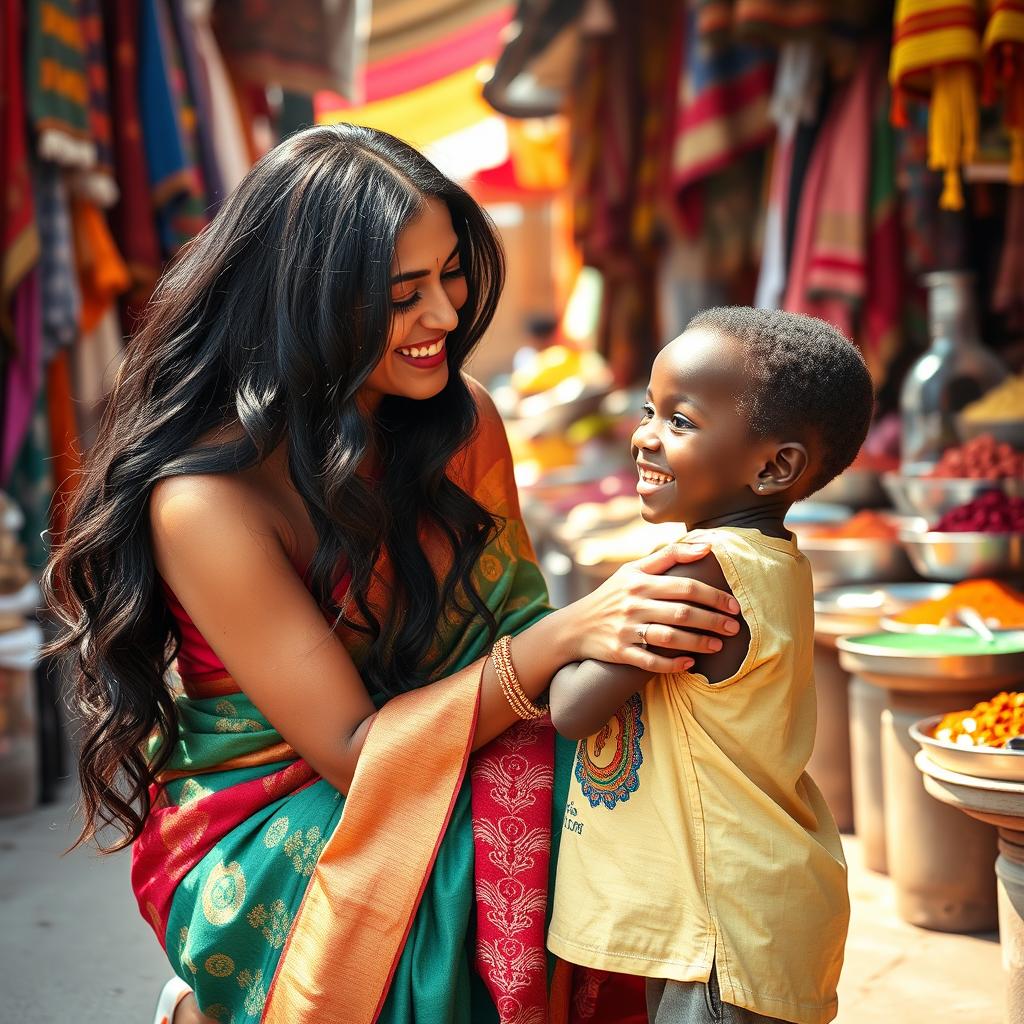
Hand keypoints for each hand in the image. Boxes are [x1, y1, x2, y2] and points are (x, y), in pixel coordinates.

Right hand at [566, 543, 740, 673]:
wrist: (575, 626)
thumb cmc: (614, 595)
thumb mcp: (634, 570)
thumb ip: (669, 555)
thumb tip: (707, 545)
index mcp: (640, 580)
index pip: (685, 586)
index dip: (714, 595)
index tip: (734, 605)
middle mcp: (633, 603)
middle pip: (682, 612)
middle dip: (713, 620)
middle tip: (734, 627)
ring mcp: (625, 629)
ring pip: (669, 637)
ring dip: (698, 643)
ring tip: (718, 646)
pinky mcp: (619, 652)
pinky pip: (649, 661)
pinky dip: (671, 664)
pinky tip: (689, 664)